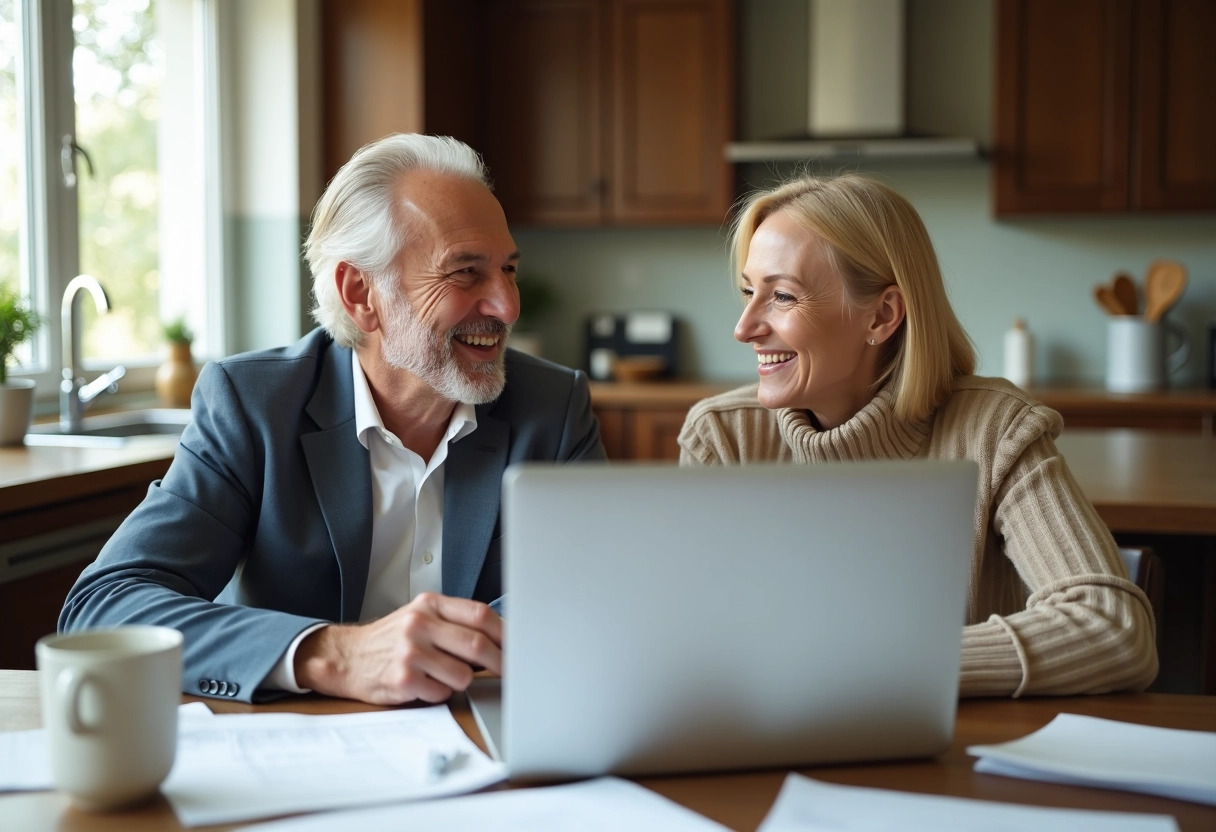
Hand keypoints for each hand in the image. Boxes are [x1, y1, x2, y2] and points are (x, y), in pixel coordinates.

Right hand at [293, 592, 502, 704]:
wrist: (347, 657)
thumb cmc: (392, 638)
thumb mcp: (420, 615)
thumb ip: (455, 621)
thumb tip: (501, 638)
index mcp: (429, 605)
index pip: (480, 615)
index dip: (505, 633)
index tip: (518, 646)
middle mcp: (419, 625)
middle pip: (477, 645)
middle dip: (500, 662)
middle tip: (508, 671)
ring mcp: (410, 653)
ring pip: (463, 675)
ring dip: (464, 680)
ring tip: (446, 675)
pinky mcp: (403, 680)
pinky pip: (442, 693)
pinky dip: (441, 693)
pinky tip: (426, 685)